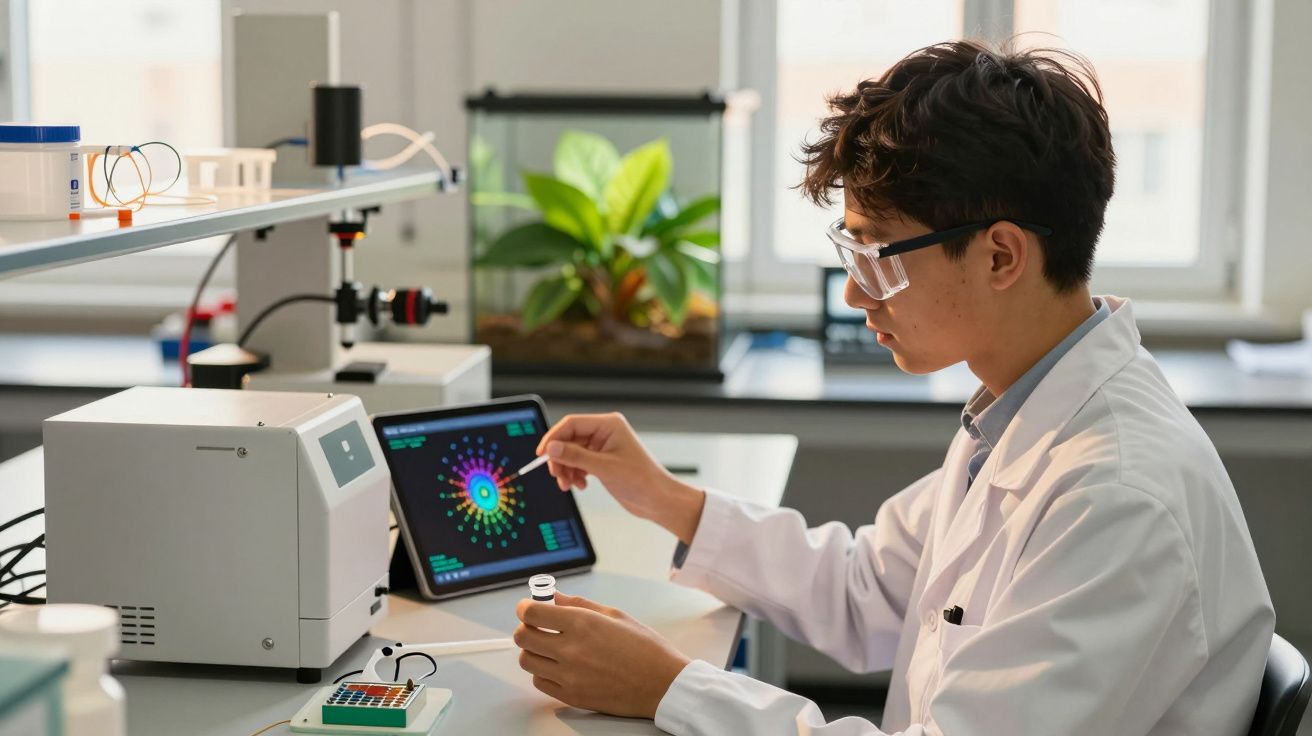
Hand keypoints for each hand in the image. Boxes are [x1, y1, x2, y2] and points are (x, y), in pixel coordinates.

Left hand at [513, 592, 690, 718]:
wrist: (663, 684)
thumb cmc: (645, 648)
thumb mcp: (615, 615)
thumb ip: (579, 604)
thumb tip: (555, 597)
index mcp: (582, 624)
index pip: (532, 613)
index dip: (524, 607)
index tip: (528, 607)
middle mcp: (571, 650)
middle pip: (523, 637)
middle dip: (526, 627)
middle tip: (537, 626)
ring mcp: (569, 676)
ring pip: (527, 660)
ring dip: (532, 650)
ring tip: (548, 647)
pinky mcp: (572, 696)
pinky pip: (540, 682)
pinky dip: (542, 672)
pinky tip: (558, 666)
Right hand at [535, 413, 704, 543]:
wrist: (658, 500)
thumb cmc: (641, 480)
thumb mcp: (604, 468)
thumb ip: (575, 456)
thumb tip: (551, 448)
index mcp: (609, 425)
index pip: (571, 423)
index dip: (553, 437)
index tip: (541, 454)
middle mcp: (605, 432)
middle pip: (569, 439)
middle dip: (560, 458)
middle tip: (557, 475)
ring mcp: (603, 446)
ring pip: (572, 452)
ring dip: (567, 468)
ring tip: (569, 484)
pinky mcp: (602, 460)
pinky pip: (579, 462)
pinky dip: (575, 473)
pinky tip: (581, 485)